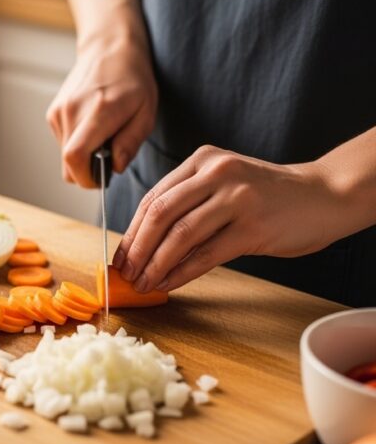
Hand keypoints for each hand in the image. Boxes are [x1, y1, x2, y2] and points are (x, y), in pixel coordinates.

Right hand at [46, 39, 157, 186]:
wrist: (109, 48)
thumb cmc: (133, 79)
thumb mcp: (146, 112)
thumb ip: (130, 143)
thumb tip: (114, 167)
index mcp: (98, 112)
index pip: (75, 157)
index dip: (85, 178)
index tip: (100, 180)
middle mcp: (72, 112)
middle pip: (68, 163)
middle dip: (88, 170)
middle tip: (109, 156)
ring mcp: (59, 112)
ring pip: (65, 155)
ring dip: (83, 155)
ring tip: (102, 135)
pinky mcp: (53, 113)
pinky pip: (63, 143)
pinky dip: (77, 143)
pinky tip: (92, 126)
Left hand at [113, 145, 340, 292]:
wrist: (324, 195)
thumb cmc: (266, 195)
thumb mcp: (223, 183)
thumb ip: (188, 202)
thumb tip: (144, 243)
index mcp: (202, 160)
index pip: (154, 198)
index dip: (132, 231)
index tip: (120, 256)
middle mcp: (217, 173)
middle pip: (160, 215)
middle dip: (137, 249)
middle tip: (125, 274)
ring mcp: (236, 198)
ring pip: (180, 236)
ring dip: (156, 265)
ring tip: (143, 283)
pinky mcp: (253, 226)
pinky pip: (207, 254)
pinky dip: (182, 272)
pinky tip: (168, 283)